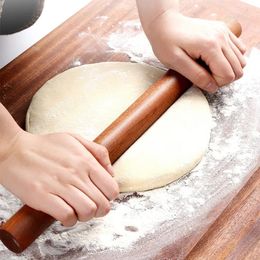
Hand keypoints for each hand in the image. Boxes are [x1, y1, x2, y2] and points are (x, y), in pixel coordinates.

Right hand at [0, 130, 118, 226]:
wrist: (13, 150)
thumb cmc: (46, 146)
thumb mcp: (76, 139)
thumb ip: (98, 152)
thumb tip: (111, 173)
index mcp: (86, 161)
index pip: (112, 189)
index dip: (109, 197)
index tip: (101, 196)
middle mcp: (76, 174)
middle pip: (103, 204)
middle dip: (100, 210)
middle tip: (90, 206)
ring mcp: (59, 185)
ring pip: (88, 212)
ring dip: (85, 216)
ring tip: (77, 210)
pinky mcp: (42, 197)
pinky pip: (67, 216)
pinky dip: (69, 220)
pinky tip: (65, 214)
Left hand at [145, 11, 246, 91]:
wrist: (164, 24)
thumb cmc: (166, 43)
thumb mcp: (175, 62)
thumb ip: (195, 75)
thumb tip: (212, 87)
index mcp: (210, 46)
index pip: (228, 75)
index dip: (216, 83)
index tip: (202, 80)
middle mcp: (221, 37)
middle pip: (237, 69)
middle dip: (223, 78)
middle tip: (205, 76)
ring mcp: (224, 32)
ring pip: (241, 60)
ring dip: (228, 69)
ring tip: (209, 68)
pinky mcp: (223, 30)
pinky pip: (239, 49)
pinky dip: (231, 59)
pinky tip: (215, 60)